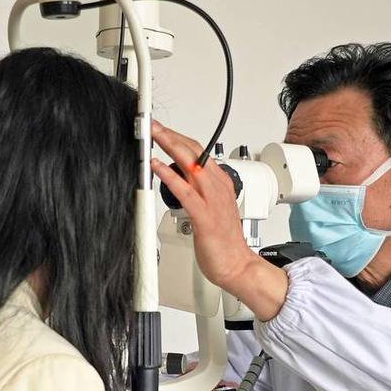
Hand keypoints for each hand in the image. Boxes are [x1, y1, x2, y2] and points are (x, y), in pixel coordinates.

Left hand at [150, 121, 256, 291]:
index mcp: (221, 184)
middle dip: (172, 135)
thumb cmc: (224, 241)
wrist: (237, 265)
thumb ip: (198, 192)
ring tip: (153, 135)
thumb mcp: (212, 208)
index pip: (199, 152)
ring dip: (170, 146)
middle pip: (195, 151)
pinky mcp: (204, 216)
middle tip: (154, 125)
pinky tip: (157, 166)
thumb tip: (178, 180)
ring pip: (190, 164)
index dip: (179, 138)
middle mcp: (218, 187)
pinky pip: (184, 190)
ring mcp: (212, 200)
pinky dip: (169, 175)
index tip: (163, 130)